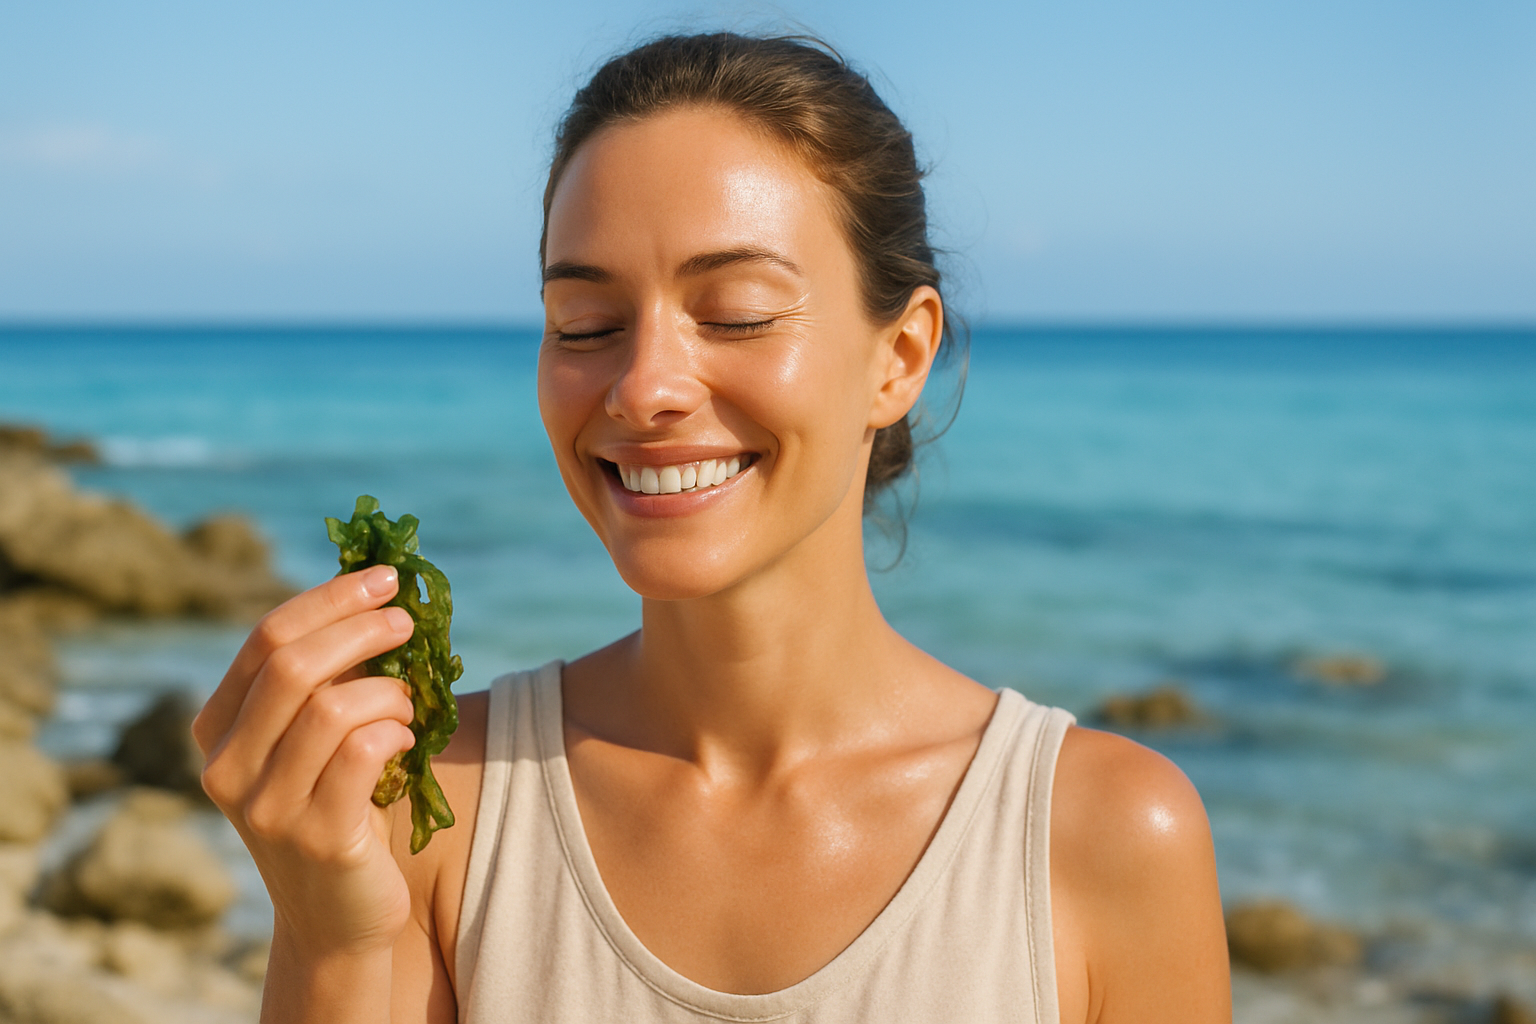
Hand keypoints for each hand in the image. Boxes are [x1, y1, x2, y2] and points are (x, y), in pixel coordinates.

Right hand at [193, 565, 417, 959]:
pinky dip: (394, 731)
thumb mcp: (312, 741)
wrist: (339, 917)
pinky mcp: (318, 839)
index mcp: (218, 730)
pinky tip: (404, 739)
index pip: (267, 639)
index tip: (384, 577)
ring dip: (387, 690)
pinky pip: (363, 754)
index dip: (330, 599)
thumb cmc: (337, 807)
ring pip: (333, 708)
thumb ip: (324, 678)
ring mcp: (267, 809)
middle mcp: (227, 769)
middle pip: (293, 665)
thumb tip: (374, 591)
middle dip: (360, 628)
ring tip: (406, 703)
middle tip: (406, 620)